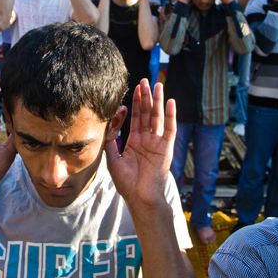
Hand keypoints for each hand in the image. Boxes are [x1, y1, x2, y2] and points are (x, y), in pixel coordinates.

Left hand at [105, 80, 176, 210]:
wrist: (140, 198)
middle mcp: (147, 140)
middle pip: (146, 113)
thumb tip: (106, 125)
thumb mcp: (113, 159)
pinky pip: (169, 128)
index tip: (131, 92)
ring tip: (158, 84)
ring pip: (157, 117)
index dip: (133, 105)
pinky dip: (170, 115)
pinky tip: (170, 101)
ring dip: (158, 100)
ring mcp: (157, 143)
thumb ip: (110, 141)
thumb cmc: (126, 183)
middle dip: (145, 96)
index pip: (135, 118)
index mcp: (135, 142)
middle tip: (144, 80)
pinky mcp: (166, 148)